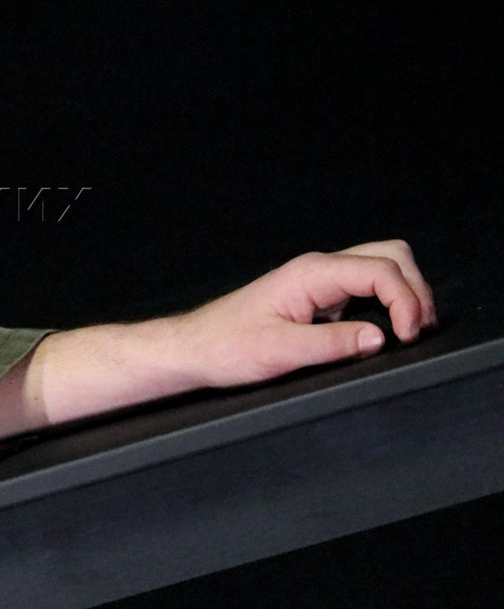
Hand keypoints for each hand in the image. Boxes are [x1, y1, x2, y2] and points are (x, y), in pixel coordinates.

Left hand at [0, 239, 436, 441]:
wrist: (193, 349)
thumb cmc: (225, 347)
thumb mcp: (281, 352)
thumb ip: (333, 344)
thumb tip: (378, 338)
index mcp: (310, 274)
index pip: (381, 271)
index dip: (406, 301)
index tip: (406, 336)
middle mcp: (316, 270)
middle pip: (389, 256)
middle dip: (414, 288)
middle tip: (417, 328)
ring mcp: (315, 280)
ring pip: (378, 267)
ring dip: (402, 293)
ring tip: (407, 329)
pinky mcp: (314, 296)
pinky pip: (362, 286)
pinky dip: (384, 301)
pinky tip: (381, 328)